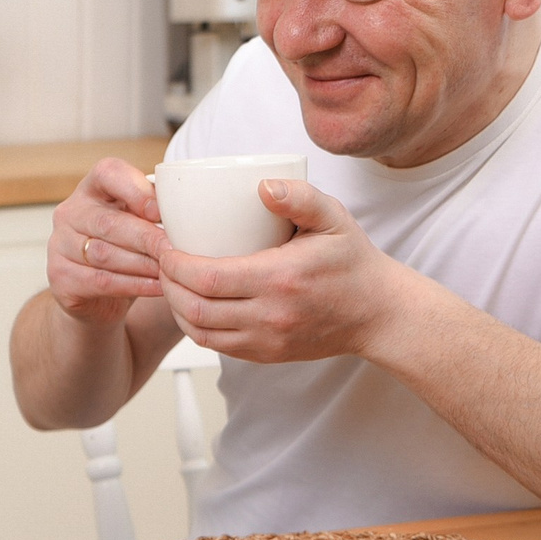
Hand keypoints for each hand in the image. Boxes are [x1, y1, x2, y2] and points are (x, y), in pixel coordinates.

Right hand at [50, 159, 166, 324]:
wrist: (95, 297)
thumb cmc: (125, 251)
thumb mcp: (138, 223)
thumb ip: (154, 211)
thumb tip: (188, 211)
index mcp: (92, 190)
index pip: (107, 173)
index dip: (134, 189)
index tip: (159, 211)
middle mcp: (70, 213)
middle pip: (108, 222)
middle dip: (146, 238)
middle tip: (175, 250)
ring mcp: (59, 246)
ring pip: (104, 253)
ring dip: (143, 264)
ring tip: (170, 271)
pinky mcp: (60, 277)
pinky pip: (101, 281)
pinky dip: (134, 285)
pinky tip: (157, 286)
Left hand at [158, 180, 414, 362]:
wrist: (379, 314)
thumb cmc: (354, 263)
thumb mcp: (334, 219)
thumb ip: (300, 197)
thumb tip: (262, 185)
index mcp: (280, 279)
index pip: (207, 278)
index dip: (174, 264)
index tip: (165, 246)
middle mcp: (270, 316)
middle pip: (195, 307)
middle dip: (167, 284)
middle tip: (161, 261)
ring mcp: (267, 340)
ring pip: (200, 332)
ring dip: (176, 307)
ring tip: (171, 281)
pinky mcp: (266, 354)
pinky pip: (217, 345)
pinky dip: (195, 326)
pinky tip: (191, 304)